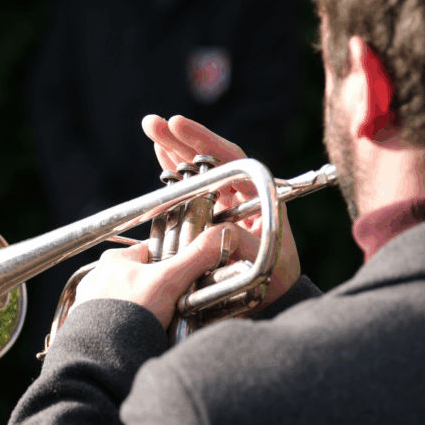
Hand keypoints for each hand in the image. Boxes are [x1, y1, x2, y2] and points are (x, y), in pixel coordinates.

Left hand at [72, 223, 248, 329]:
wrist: (101, 361)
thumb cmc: (125, 316)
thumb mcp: (167, 282)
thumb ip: (195, 258)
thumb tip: (222, 235)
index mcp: (114, 260)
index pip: (153, 252)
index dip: (177, 262)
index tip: (191, 274)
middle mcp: (100, 279)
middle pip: (145, 279)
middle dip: (164, 292)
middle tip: (180, 305)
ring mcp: (94, 305)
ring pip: (134, 302)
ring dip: (150, 311)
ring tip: (166, 325)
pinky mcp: (94, 329)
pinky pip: (120, 323)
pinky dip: (133, 328)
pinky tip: (146, 337)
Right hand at [141, 115, 300, 309]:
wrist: (269, 300)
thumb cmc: (272, 278)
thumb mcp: (260, 259)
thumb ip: (240, 241)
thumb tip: (216, 228)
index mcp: (258, 194)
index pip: (229, 157)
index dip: (202, 140)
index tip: (178, 125)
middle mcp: (240, 193)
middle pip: (208, 158)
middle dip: (181, 140)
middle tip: (154, 124)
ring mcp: (223, 203)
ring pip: (197, 170)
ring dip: (174, 151)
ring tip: (152, 130)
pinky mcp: (209, 216)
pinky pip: (190, 189)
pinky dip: (174, 174)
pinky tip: (160, 157)